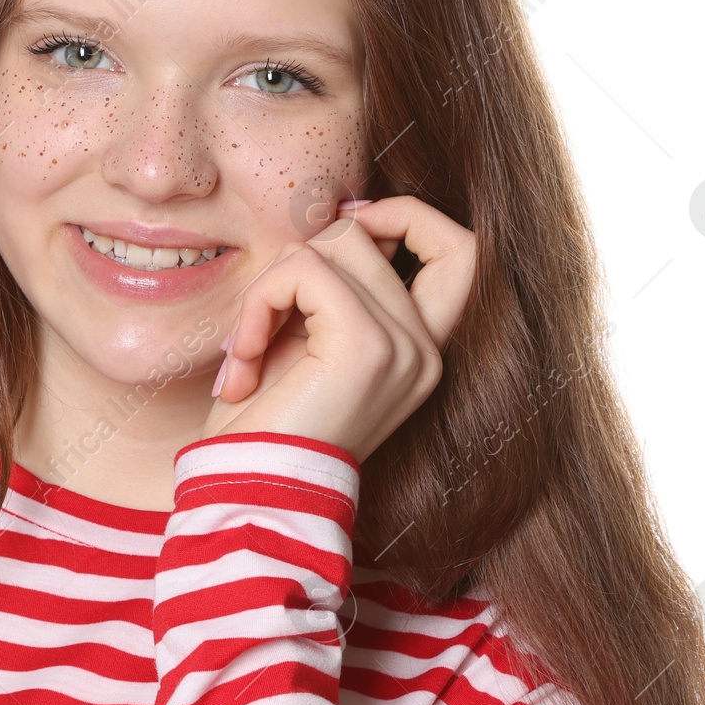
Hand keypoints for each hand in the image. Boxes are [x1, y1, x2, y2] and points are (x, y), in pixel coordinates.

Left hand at [201, 195, 475, 464]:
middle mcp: (424, 351)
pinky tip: (243, 360)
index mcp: (419, 351)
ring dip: (269, 287)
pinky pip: (304, 270)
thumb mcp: (304, 340)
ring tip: (246, 350)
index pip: (460, 251)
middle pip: (369, 235)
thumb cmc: (264, 428)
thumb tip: (335, 210)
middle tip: (263, 315)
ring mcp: (403, 348)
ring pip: (333, 242)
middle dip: (298, 257)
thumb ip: (330, 283)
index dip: (406, 217)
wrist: (250, 494)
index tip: (339, 229)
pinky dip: (259, 302)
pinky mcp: (366, 345)